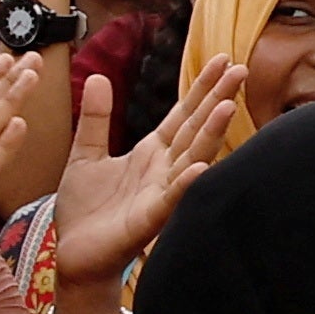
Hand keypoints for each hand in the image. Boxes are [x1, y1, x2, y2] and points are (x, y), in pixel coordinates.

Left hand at [40, 58, 239, 289]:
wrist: (74, 254)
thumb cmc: (86, 209)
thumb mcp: (85, 155)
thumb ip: (96, 119)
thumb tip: (99, 77)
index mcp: (150, 152)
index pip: (182, 114)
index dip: (200, 88)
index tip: (221, 59)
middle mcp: (163, 169)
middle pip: (195, 128)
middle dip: (216, 99)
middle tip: (240, 69)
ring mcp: (161, 193)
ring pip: (192, 158)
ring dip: (210, 134)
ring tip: (228, 106)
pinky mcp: (149, 218)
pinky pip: (171, 198)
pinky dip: (186, 183)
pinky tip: (200, 167)